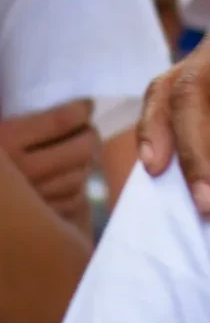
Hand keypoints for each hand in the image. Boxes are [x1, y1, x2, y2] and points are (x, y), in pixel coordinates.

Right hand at [0, 100, 98, 225]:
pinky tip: (66, 180)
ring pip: (78, 177)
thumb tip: (52, 99)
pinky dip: (74, 190)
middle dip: (89, 136)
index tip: (85, 106)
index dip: (80, 110)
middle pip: (79, 149)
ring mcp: (25, 201)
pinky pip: (70, 203)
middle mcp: (17, 173)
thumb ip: (17, 119)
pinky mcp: (30, 223)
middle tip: (86, 129)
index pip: (61, 120)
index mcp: (3, 141)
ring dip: (85, 163)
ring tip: (79, 152)